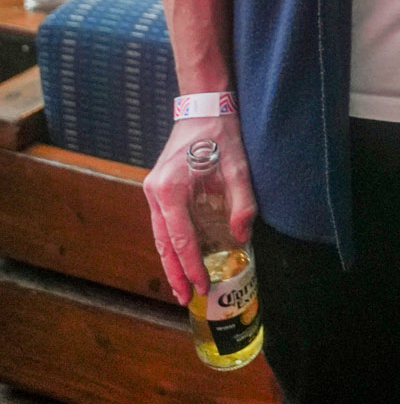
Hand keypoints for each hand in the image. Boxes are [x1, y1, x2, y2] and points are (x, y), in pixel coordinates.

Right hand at [144, 116, 255, 304]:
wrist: (203, 106)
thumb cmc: (220, 133)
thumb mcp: (238, 166)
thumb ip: (242, 201)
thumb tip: (241, 237)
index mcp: (170, 189)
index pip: (181, 238)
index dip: (192, 265)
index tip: (202, 285)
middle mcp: (155, 192)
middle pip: (163, 243)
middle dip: (175, 272)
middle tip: (186, 298)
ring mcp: (153, 190)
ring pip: (160, 236)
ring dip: (171, 261)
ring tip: (181, 286)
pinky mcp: (158, 188)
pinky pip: (163, 224)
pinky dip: (171, 244)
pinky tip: (181, 258)